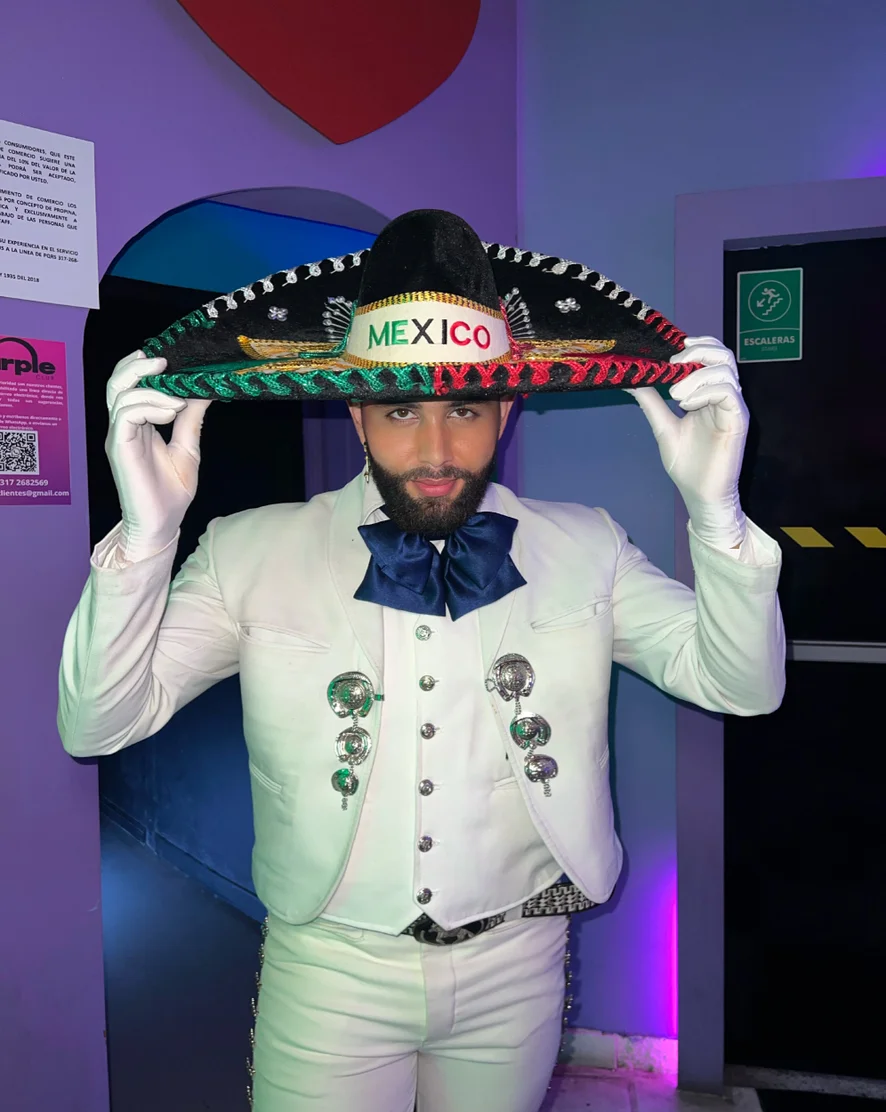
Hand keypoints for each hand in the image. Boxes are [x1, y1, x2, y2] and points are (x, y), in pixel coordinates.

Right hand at [105, 350, 210, 561]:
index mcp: (138, 424)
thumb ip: (191, 419)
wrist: (162, 525)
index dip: (143, 367)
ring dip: (151, 389)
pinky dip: (149, 406)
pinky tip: (170, 412)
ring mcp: (118, 436)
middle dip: (137, 366)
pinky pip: (126, 414)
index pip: (129, 384)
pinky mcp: (118, 447)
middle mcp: (123, 426)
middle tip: (164, 361)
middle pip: (116, 382)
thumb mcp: (187, 448)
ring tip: (177, 399)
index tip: (171, 359)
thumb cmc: (171, 492)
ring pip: (119, 394)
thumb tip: (204, 390)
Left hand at [626, 337, 747, 548]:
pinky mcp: (739, 420)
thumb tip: (630, 379)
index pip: (711, 355)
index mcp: (708, 393)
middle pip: (723, 355)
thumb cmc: (687, 464)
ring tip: (675, 394)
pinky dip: (705, 391)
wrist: (699, 494)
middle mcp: (724, 396)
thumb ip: (651, 402)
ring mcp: (733, 407)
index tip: (670, 349)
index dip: (695, 345)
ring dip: (696, 375)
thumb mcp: (663, 426)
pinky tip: (687, 404)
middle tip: (673, 364)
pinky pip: (728, 392)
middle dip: (697, 352)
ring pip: (726, 370)